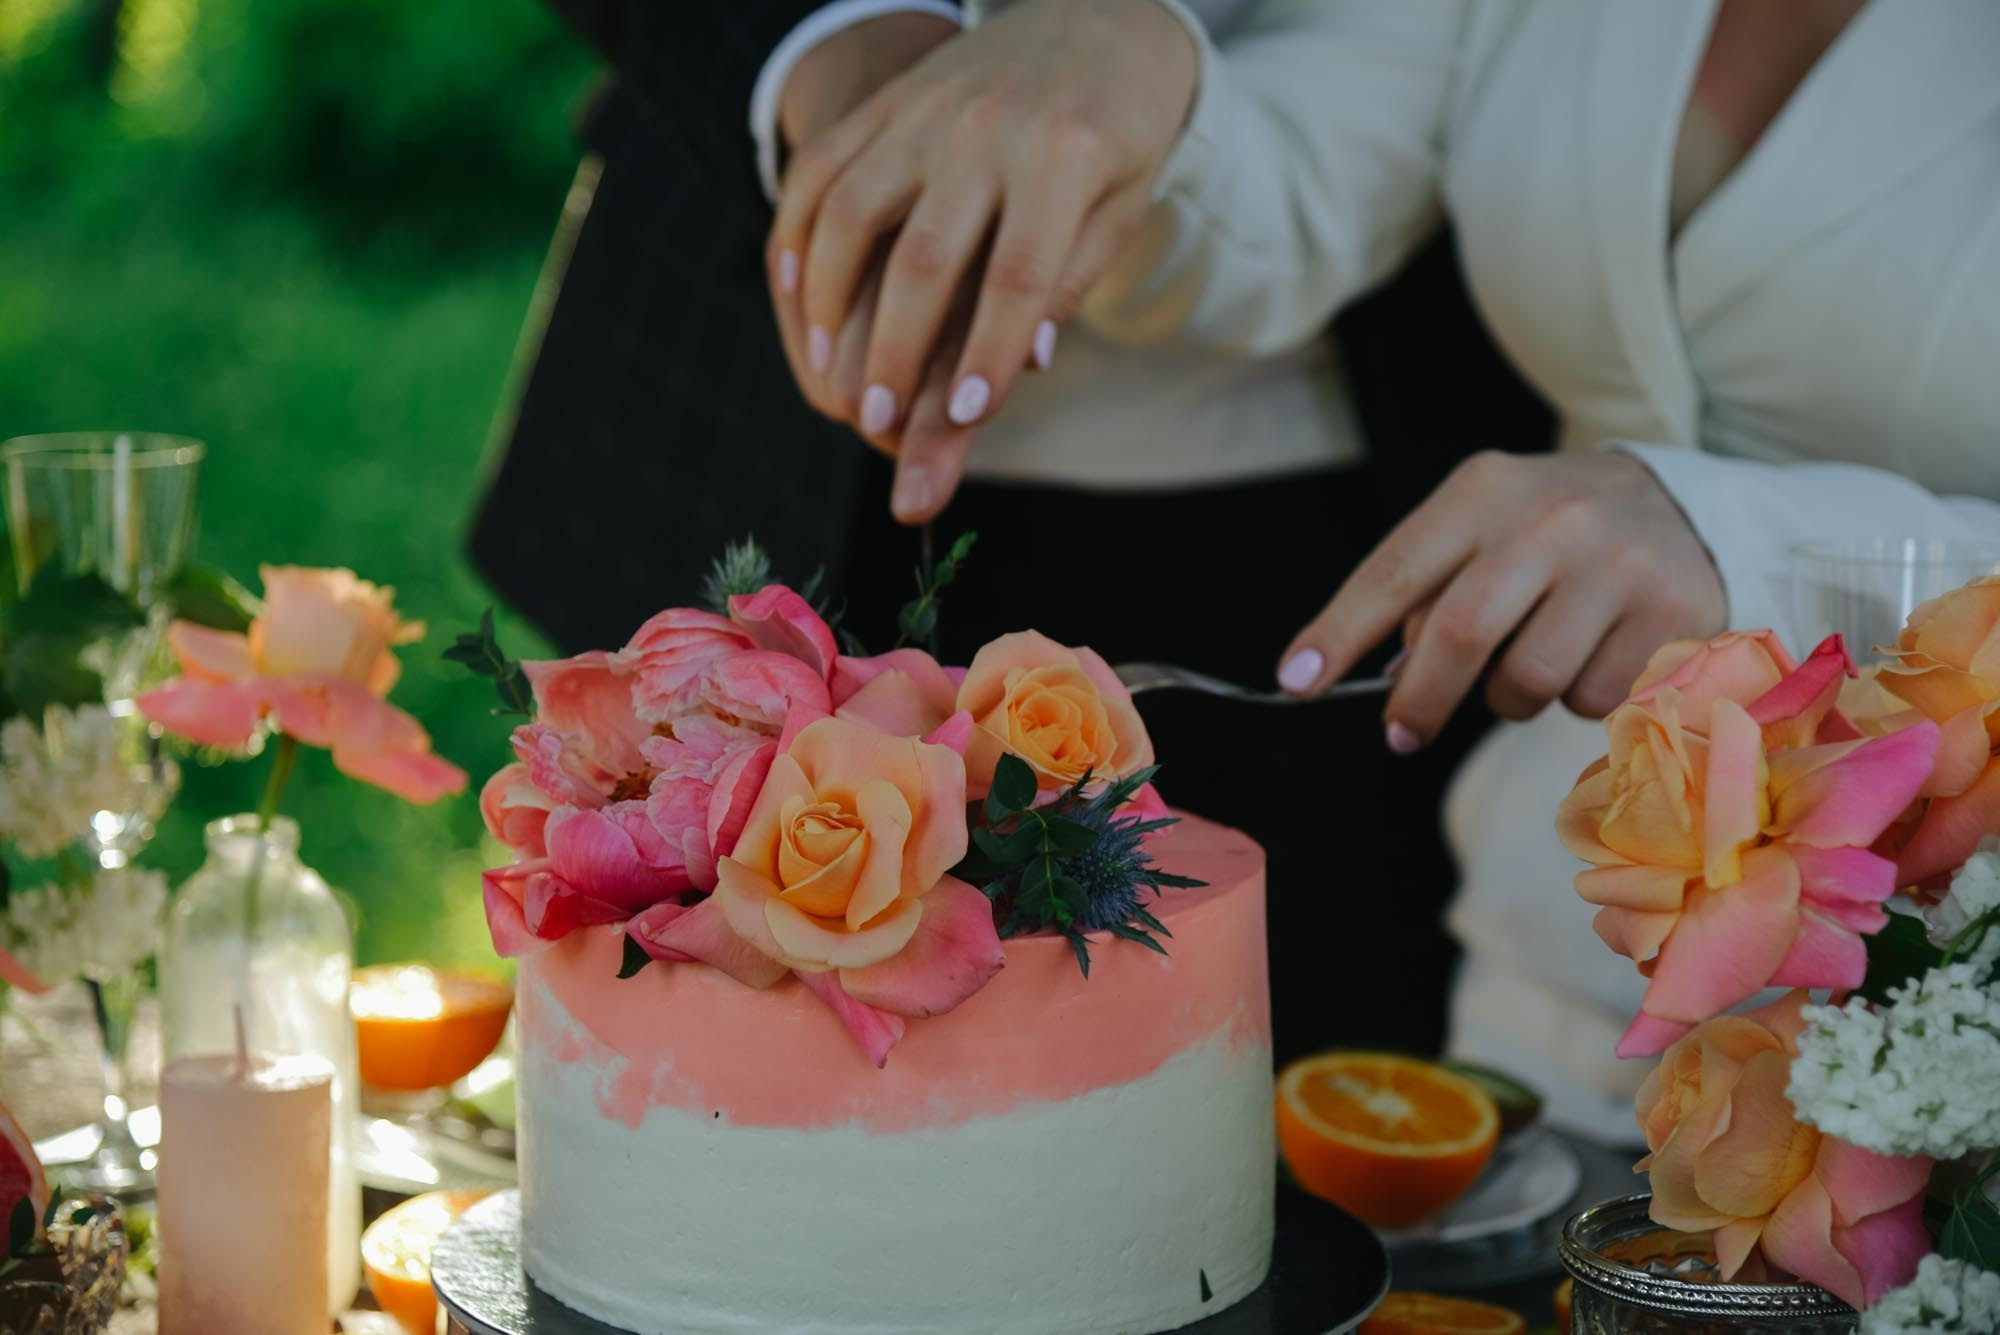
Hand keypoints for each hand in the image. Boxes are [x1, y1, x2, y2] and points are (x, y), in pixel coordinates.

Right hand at [769, 0, 1197, 477]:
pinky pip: (820, 168)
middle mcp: (986, 129)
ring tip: (831, 371)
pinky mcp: (887, 101)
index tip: (966, 416)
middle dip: (895, 349)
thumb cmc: (1118, 133)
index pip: (1018, 276)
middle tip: (876, 421)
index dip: (988, 351)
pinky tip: (799, 295)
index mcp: (1063, 158)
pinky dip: (798, 234)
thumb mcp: (1122, 204)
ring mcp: (925, 109)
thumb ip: (1072, 279)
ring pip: (851, 210)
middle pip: (924, 257)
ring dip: (830, 300)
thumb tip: (1028, 363)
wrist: (1095, 17)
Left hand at [1276, 451, 1727, 748]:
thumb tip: (1387, 677)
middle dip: (1419, 698)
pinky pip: (1591, 698)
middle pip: (1460, 632)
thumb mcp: (1481, 532)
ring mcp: (1617, 565)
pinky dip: (1575, 698)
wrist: (1682, 508)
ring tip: (1527, 667)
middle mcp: (1552, 519)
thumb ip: (1426, 594)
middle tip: (1400, 734)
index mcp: (1484, 491)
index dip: (1340, 631)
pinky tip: (1594, 654)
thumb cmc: (1546, 535)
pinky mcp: (1670, 613)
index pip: (1396, 569)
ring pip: (1526, 679)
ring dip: (1507, 700)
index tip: (1297, 680)